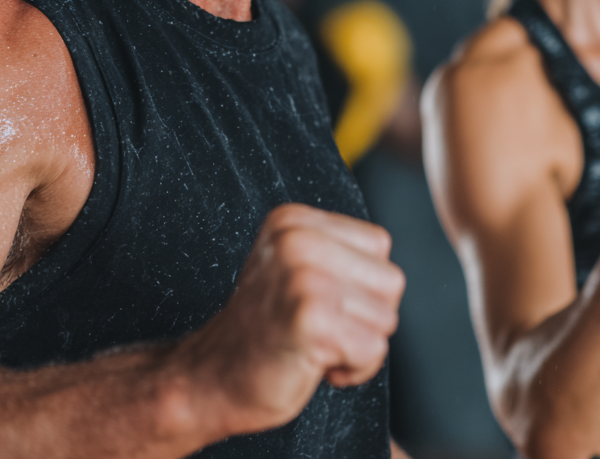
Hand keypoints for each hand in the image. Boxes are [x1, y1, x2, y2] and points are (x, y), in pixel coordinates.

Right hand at [176, 203, 404, 438]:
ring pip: (385, 317)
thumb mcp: (294, 269)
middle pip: (389, 281)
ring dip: (359, 345)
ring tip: (314, 344)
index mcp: (294, 220)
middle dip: (366, 317)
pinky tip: (314, 363)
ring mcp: (303, 276)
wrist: (210, 379)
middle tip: (318, 329)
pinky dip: (354, 370)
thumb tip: (389, 270)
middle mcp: (298, 238)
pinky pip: (372, 349)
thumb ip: (337, 255)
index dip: (361, 285)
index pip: (378, 245)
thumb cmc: (263, 331)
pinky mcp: (311, 318)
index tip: (321, 303)